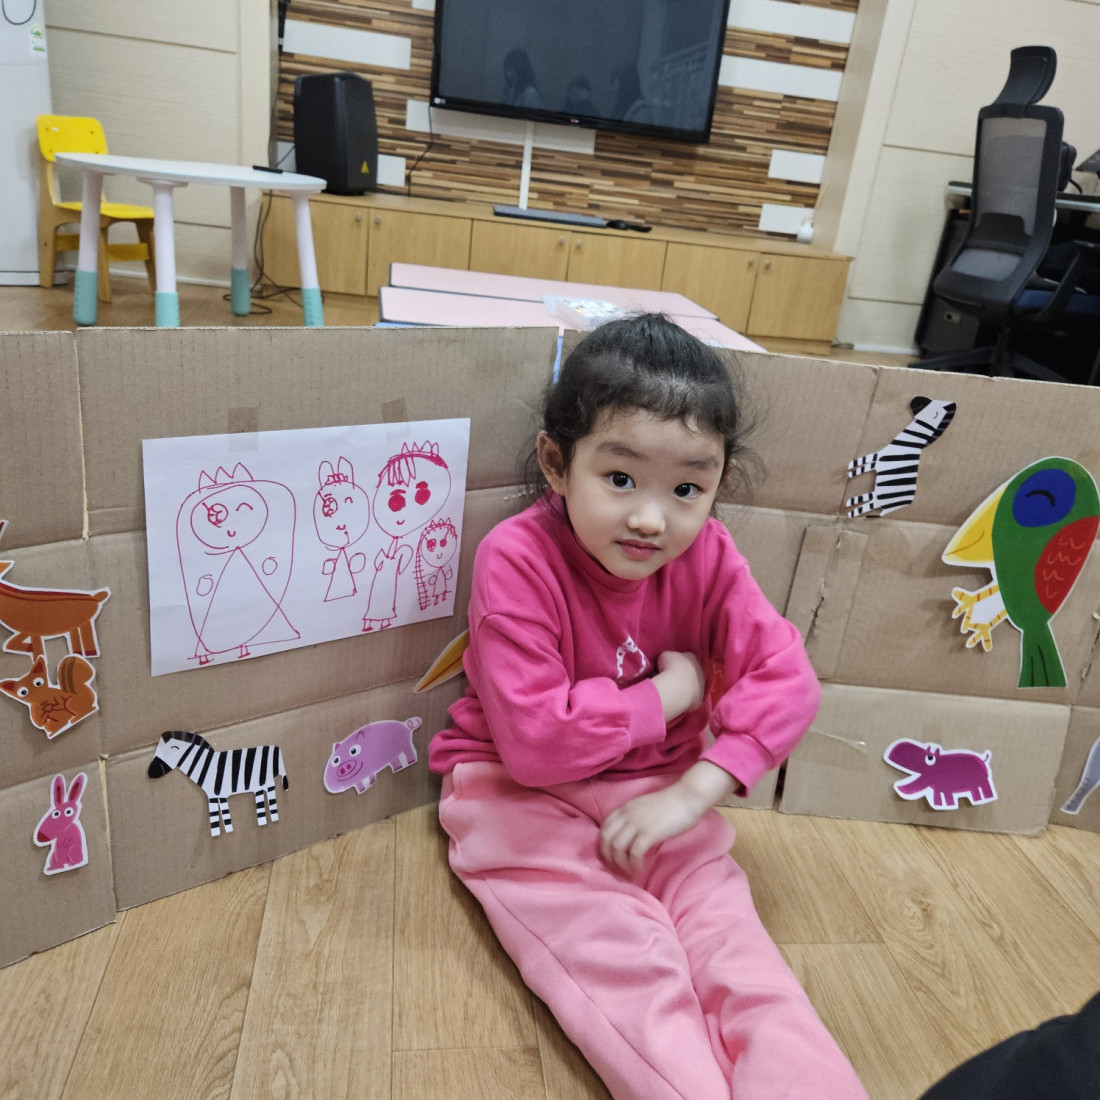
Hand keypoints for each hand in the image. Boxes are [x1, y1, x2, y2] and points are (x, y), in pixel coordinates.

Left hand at [598, 762, 735, 873]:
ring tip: (630, 874)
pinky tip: (640, 870)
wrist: (687, 798)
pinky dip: (634, 865)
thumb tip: (631, 837)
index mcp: (625, 808)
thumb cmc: (671, 804)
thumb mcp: (645, 807)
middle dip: (608, 859)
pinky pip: (634, 854)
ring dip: (621, 865)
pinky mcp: (649, 833)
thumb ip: (634, 818)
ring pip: (617, 848)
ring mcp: (637, 824)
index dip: (603, 846)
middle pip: (606, 840)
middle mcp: (627, 815)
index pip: (604, 829)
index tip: (610, 859)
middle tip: (618, 870)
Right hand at [651, 650, 704, 723]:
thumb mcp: (665, 656)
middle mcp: (701, 670)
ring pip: (693, 685)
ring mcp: (702, 685)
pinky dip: (685, 697)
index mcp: (693, 657)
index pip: (686, 657)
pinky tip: (677, 698)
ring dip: (685, 687)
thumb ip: (669, 657)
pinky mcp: (700, 699)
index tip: (669, 666)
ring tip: (673, 690)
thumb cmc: (669, 668)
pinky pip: (692, 697)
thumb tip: (668, 662)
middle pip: (691, 671)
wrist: (676, 688)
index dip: (677, 661)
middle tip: (671, 678)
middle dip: (683, 674)